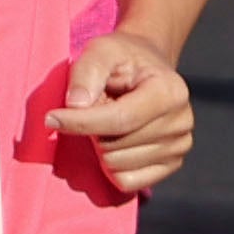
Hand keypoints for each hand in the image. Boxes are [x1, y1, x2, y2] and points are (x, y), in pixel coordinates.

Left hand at [48, 31, 197, 193]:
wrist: (147, 69)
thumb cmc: (121, 59)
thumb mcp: (101, 51)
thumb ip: (86, 74)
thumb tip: (75, 106)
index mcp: (170, 92)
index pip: (119, 120)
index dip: (81, 122)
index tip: (51, 118)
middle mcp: (181, 122)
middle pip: (114, 146)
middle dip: (92, 130)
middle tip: (98, 107)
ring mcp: (179, 147)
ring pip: (116, 165)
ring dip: (100, 146)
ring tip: (110, 120)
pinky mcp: (171, 165)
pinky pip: (127, 182)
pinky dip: (111, 167)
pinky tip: (116, 142)